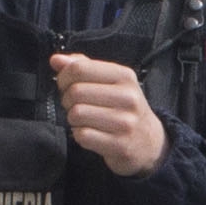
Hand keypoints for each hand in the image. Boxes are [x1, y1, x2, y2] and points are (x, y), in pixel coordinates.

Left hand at [52, 49, 166, 176]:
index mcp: (125, 76)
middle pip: (75, 92)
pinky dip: (79, 135)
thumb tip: (56, 60)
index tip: (66, 85)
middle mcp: (128, 97)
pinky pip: (83, 136)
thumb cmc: (123, 108)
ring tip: (83, 119)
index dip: (64, 77)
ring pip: (77, 114)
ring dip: (73, 118)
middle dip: (67, 99)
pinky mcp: (119, 145)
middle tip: (75, 105)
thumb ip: (83, 67)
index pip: (80, 68)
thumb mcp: (110, 82)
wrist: (149, 142)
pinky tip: (89, 133)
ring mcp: (125, 122)